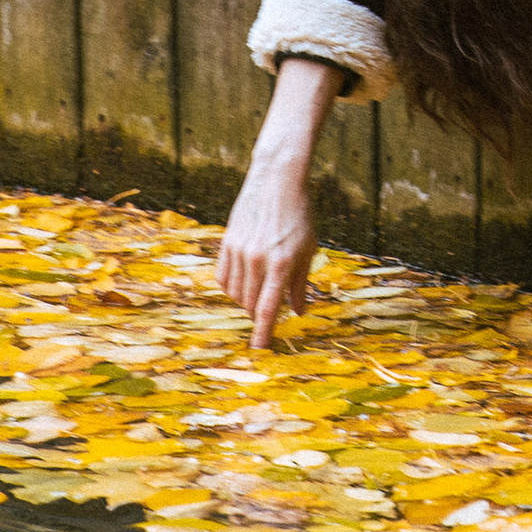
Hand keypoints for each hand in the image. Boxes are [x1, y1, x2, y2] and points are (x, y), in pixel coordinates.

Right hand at [216, 55, 340, 347]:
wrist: (277, 180)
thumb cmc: (299, 214)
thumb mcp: (308, 248)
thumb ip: (301, 282)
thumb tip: (298, 311)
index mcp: (282, 262)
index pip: (268, 308)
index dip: (264, 332)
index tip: (259, 351)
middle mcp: (258, 259)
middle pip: (251, 303)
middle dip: (259, 314)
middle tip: (268, 314)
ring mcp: (240, 251)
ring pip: (236, 293)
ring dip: (246, 300)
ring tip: (260, 292)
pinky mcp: (227, 242)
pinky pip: (223, 278)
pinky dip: (232, 287)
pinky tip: (243, 283)